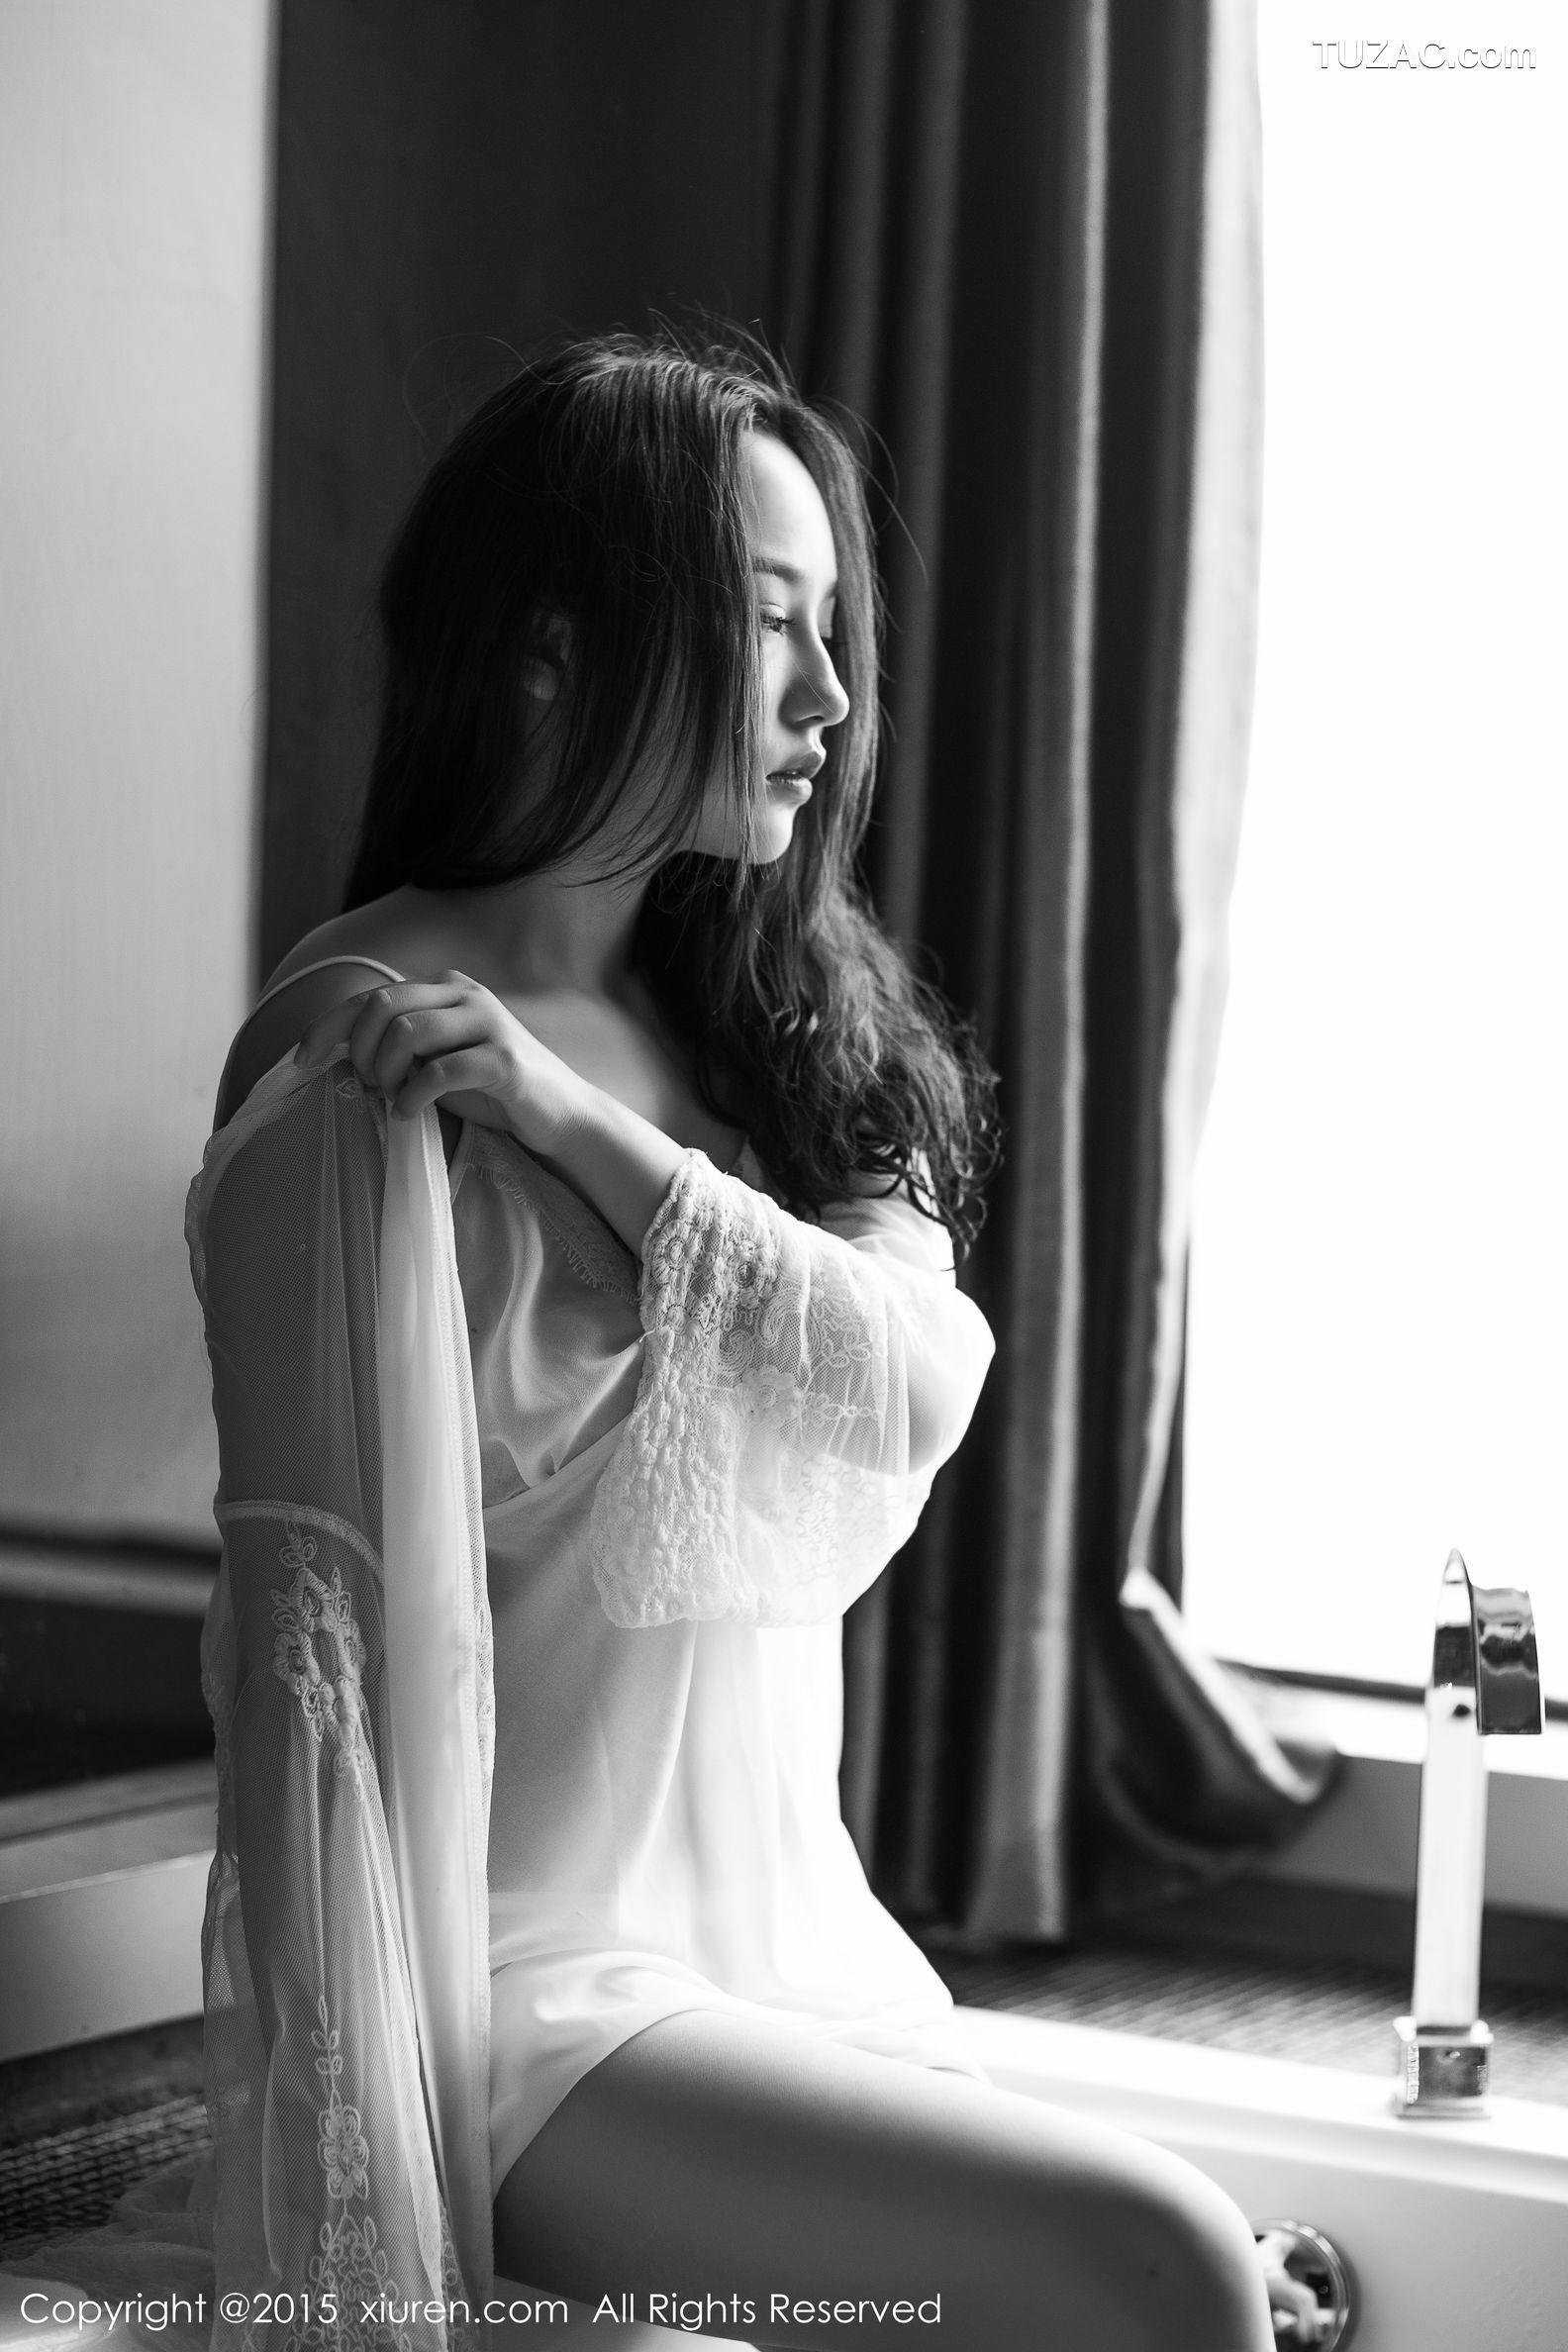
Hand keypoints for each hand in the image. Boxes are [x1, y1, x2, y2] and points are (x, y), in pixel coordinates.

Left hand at [295, 972, 590, 1157]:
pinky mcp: (505, 1060)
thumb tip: (339, 1060)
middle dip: (361, 1049)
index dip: (329, 1025)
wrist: (558, 1113)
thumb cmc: (491, 1090)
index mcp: (445, 989)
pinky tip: (408, 1113)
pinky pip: (442, 1070)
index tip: (303, 1058)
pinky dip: (413, 1095)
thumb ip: (397, 1052)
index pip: (372, 995)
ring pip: (409, 1029)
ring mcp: (488, 1023)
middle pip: (384, 1004)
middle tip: (368, 1083)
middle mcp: (465, 994)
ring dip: (385, 1069)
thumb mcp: (435, 1063)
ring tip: (389, 1096)